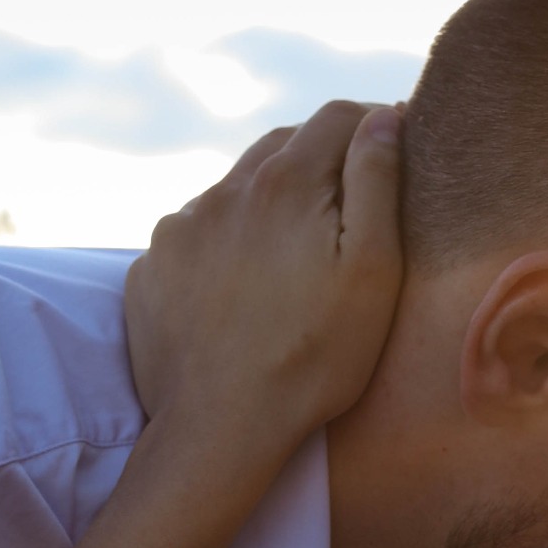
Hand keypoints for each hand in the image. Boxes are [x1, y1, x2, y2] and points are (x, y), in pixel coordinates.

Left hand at [125, 101, 403, 467]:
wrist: (220, 429)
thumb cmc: (315, 358)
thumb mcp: (373, 272)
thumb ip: (377, 183)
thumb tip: (383, 117)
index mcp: (284, 183)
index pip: (335, 118)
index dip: (373, 124)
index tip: (396, 149)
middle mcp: (223, 191)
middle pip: (282, 146)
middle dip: (322, 159)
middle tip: (353, 202)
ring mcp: (179, 229)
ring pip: (236, 191)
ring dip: (270, 203)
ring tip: (295, 255)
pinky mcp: (151, 269)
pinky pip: (197, 235)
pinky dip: (227, 244)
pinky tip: (246, 288)